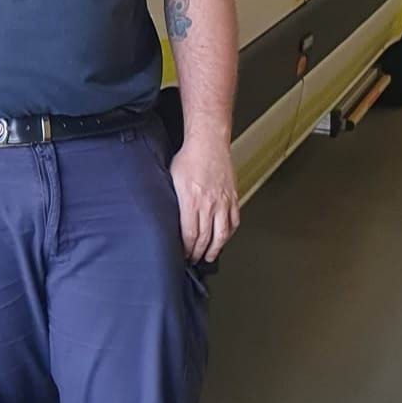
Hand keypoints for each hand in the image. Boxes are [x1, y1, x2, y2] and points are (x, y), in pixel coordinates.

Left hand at [169, 140, 239, 263]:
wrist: (209, 144)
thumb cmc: (189, 158)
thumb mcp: (171, 179)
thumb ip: (173, 200)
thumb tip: (167, 216)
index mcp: (191, 201)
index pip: (190, 234)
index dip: (187, 248)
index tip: (183, 254)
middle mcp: (209, 204)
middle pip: (205, 237)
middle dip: (198, 252)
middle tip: (193, 259)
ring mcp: (223, 202)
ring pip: (221, 234)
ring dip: (215, 249)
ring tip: (209, 256)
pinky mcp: (233, 198)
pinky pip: (234, 221)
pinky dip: (229, 234)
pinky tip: (224, 239)